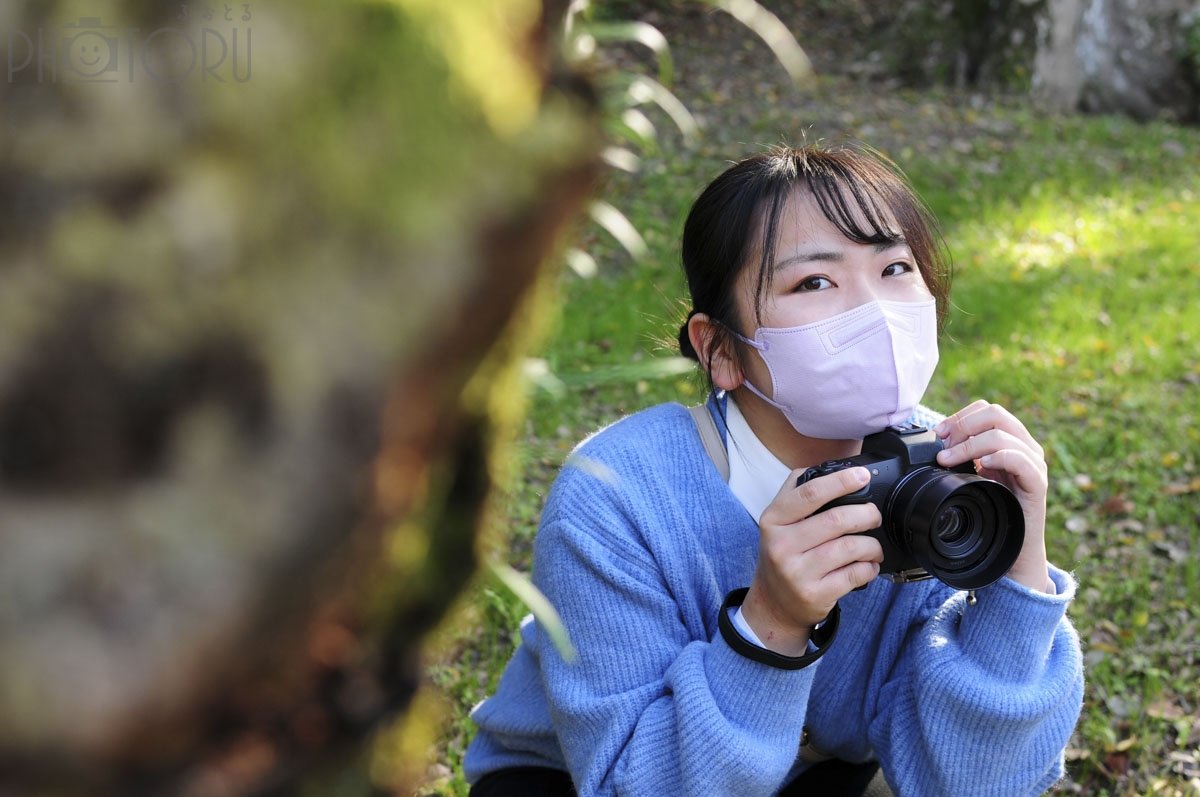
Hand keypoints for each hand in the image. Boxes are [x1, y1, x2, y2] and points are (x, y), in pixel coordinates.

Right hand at [742, 466, 884, 655]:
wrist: (774, 603)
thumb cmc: (783, 555)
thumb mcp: (777, 522)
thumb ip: (797, 493)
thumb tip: (831, 470)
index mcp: (773, 520)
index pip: (810, 493)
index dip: (841, 481)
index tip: (863, 476)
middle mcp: (781, 545)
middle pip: (836, 520)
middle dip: (866, 514)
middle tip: (874, 516)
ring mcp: (797, 572)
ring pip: (850, 548)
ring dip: (872, 545)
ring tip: (874, 547)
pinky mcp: (814, 594)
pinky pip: (855, 575)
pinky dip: (870, 568)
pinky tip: (868, 566)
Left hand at [934, 400, 1052, 592]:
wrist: (1013, 548)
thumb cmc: (991, 512)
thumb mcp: (971, 478)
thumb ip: (961, 457)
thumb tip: (935, 441)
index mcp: (1009, 440)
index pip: (986, 410)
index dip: (959, 416)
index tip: (938, 434)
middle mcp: (1024, 446)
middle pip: (995, 413)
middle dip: (962, 426)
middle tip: (942, 447)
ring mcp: (1033, 462)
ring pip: (1002, 433)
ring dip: (968, 444)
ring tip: (949, 460)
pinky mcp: (1037, 482)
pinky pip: (1020, 459)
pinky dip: (996, 457)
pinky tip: (979, 467)